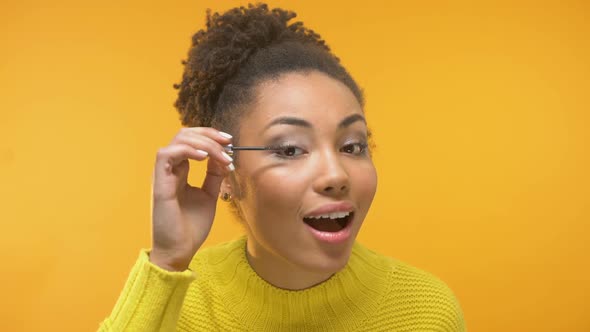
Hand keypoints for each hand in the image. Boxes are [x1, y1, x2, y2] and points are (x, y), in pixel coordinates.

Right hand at [149, 127, 232, 270]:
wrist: (179, 250)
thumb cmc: (191, 227)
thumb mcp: (209, 195)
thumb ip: (214, 176)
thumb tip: (222, 158)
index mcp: (180, 171)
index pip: (192, 141)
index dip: (210, 137)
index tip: (230, 142)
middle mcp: (170, 169)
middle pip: (184, 135)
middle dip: (209, 134)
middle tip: (228, 142)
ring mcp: (163, 174)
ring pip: (178, 140)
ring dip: (204, 143)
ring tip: (221, 155)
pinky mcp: (159, 183)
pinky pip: (167, 154)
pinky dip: (187, 150)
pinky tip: (204, 158)